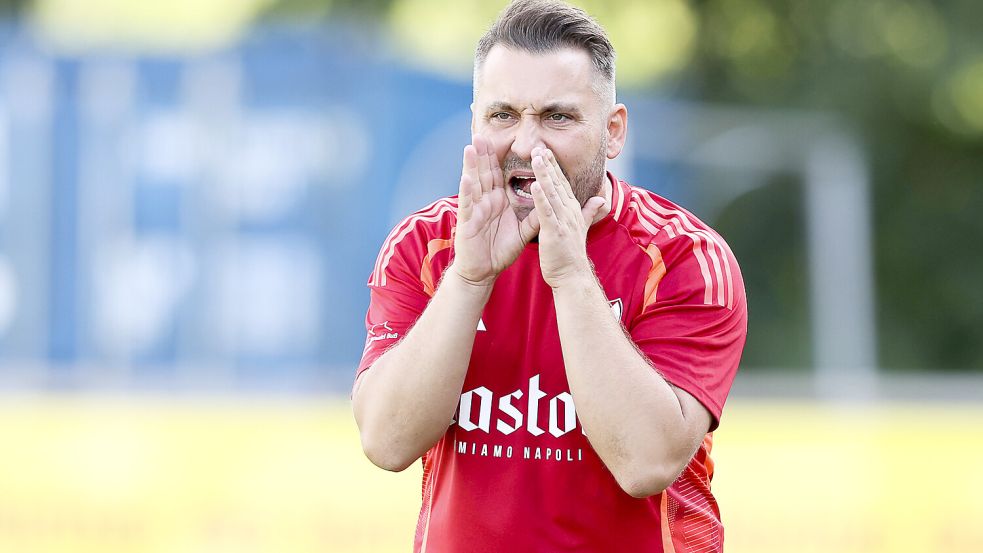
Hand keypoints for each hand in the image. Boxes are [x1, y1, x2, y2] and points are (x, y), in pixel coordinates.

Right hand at [452, 135, 538, 286]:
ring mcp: (474, 210)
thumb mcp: (523, 231)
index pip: (498, 175)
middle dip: (483, 154)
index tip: (503, 138)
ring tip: (471, 147)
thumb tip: (552, 202)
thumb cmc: (500, 251)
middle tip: (482, 133)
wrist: (484, 272)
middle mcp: (484, 202)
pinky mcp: (467, 222)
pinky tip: (466, 178)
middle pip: (484, 173)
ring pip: (473, 184)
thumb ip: (536, 217)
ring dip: (471, 166)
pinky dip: (466, 191)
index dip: (499, 157)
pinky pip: (467, 205)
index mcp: (497, 201)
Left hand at [528, 147, 607, 287]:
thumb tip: (602, 200)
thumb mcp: (581, 228)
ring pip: (553, 193)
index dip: (554, 166)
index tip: (545, 150)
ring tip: (537, 157)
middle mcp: (569, 212)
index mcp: (572, 210)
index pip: (562, 184)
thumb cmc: (571, 254)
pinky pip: (547, 213)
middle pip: (558, 183)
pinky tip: (535, 185)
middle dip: (548, 164)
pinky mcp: (555, 232)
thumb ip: (589, 212)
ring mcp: (563, 221)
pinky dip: (541, 199)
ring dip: (545, 174)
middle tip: (539, 145)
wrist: (573, 276)